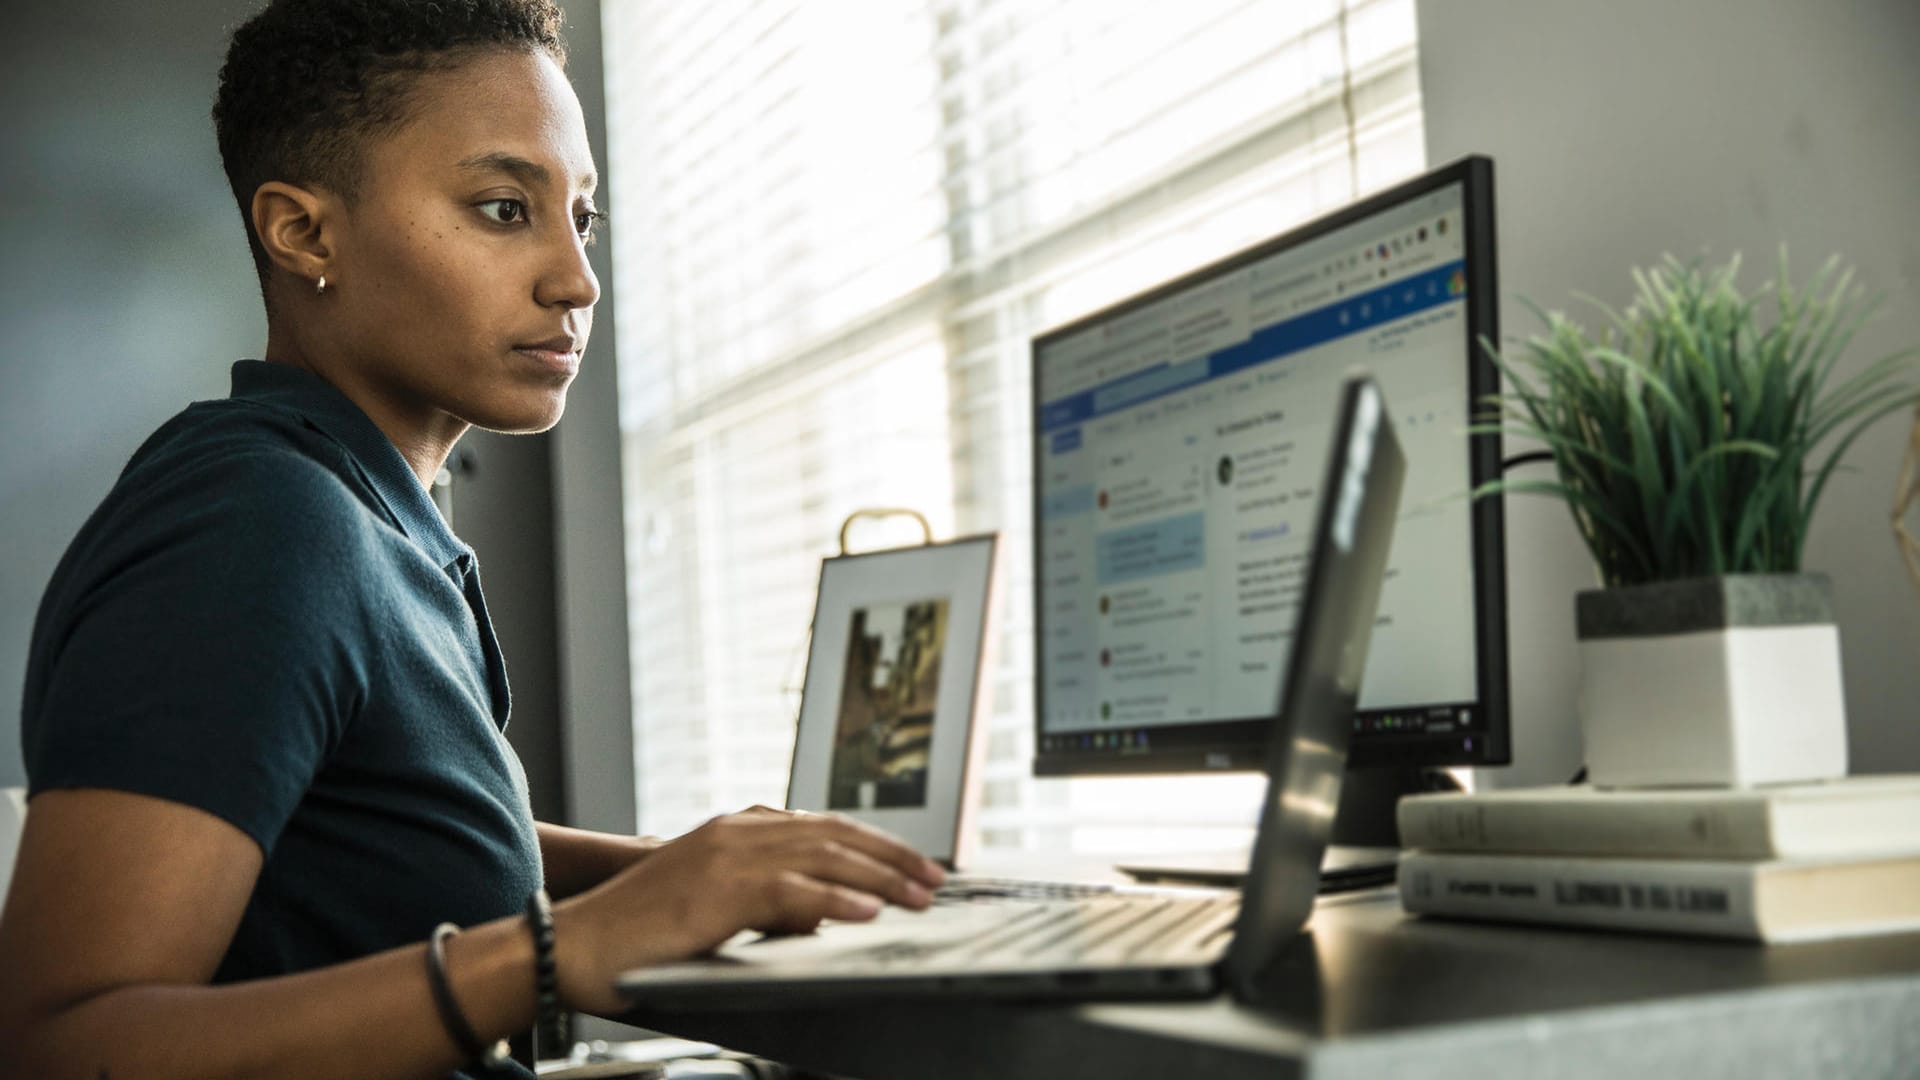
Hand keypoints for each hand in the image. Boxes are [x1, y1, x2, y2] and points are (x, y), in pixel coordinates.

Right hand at [549, 810, 944, 1012]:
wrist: (574, 944)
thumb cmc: (639, 936)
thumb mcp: (713, 907)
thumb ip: (764, 903)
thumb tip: (816, 918)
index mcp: (737, 830)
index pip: (823, 828)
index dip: (875, 845)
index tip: (914, 865)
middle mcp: (737, 832)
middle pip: (834, 836)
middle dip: (892, 857)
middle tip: (935, 880)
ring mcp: (728, 856)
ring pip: (823, 858)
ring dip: (880, 877)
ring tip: (919, 897)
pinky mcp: (718, 890)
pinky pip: (791, 892)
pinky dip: (835, 901)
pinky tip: (867, 913)